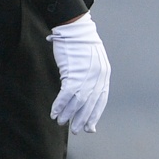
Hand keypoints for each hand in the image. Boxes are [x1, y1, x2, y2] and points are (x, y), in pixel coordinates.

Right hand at [47, 13, 110, 131]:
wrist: (75, 28)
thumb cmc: (80, 45)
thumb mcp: (92, 61)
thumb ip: (91, 77)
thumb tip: (85, 92)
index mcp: (104, 74)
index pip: (101, 99)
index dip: (95, 114)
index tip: (90, 127)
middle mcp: (98, 76)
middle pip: (90, 103)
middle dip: (82, 118)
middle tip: (76, 130)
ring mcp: (86, 74)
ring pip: (78, 100)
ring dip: (68, 113)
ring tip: (61, 122)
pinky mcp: (73, 71)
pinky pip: (67, 93)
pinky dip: (60, 104)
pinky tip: (54, 112)